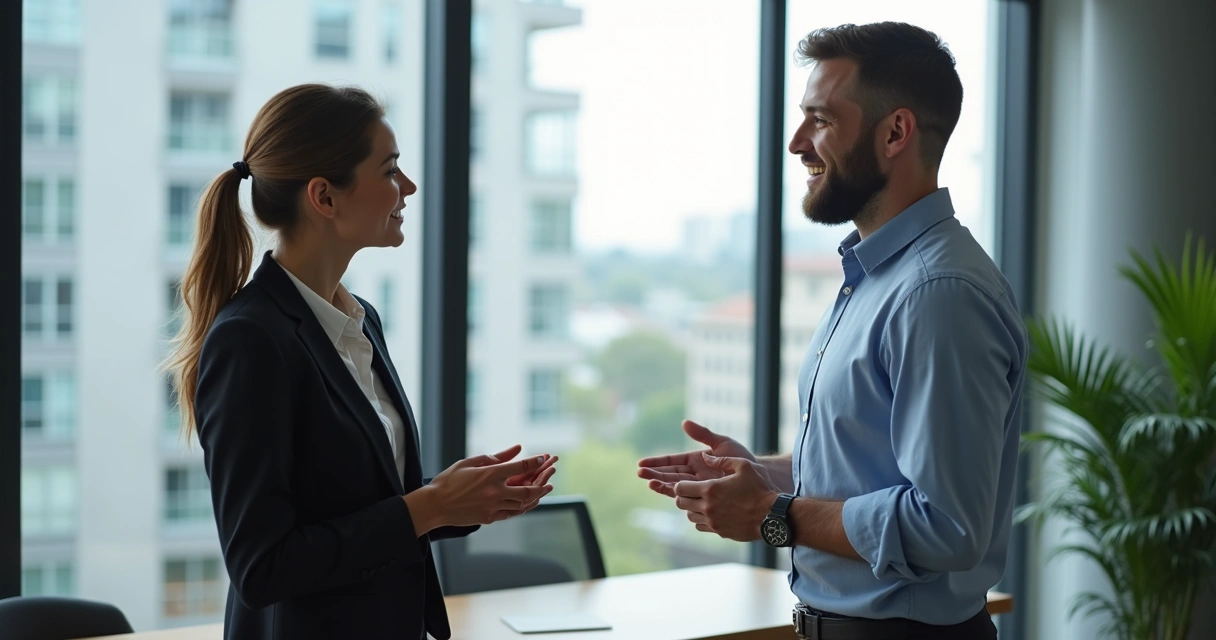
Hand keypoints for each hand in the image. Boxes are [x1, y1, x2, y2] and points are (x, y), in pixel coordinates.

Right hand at [428, 445, 553, 526]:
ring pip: (522, 504)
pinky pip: (512, 513)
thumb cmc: (450, 480)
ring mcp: (493, 507)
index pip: (519, 467)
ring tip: (544, 490)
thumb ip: (496, 456)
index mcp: (489, 475)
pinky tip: (527, 502)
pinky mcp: (489, 518)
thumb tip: (517, 448)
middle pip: (527, 490)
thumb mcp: (471, 462)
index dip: (534, 462)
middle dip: (542, 484)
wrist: (434, 505)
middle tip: (551, 479)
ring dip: (535, 497)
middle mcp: (494, 492)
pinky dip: (522, 507)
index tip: (543, 457)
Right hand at [637, 420, 755, 497]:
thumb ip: (704, 435)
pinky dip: (676, 496)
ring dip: (662, 485)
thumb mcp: (723, 444)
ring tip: (649, 484)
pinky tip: (668, 494)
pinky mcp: (704, 498)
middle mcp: (694, 474)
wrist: (759, 479)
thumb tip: (685, 422)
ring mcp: (699, 487)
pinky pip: (687, 498)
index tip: (642, 463)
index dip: (657, 462)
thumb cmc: (743, 460)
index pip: (672, 461)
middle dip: (654, 474)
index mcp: (696, 460)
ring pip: (676, 486)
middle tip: (640, 474)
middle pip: (670, 474)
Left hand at [674, 455, 777, 542]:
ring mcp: (713, 522)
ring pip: (689, 516)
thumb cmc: (760, 488)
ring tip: (704, 501)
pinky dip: (702, 520)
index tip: (688, 482)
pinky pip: (701, 526)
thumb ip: (722, 460)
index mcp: (710, 489)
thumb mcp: (744, 466)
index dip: (680, 484)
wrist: (773, 516)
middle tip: (693, 491)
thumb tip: (705, 456)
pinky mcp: (720, 532)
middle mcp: (708, 507)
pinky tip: (712, 513)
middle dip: (684, 496)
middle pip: (681, 503)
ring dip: (692, 508)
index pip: (680, 488)